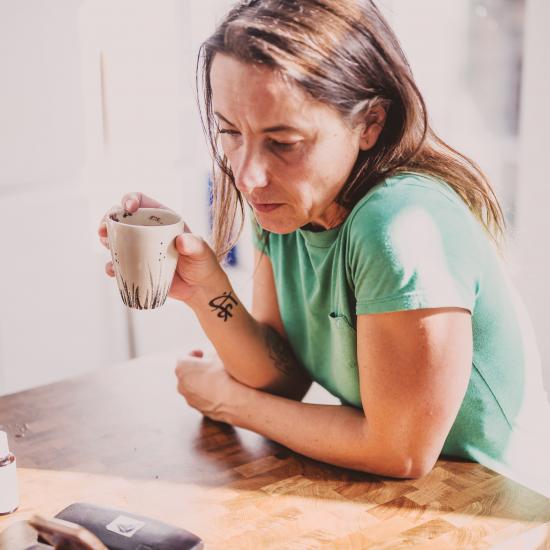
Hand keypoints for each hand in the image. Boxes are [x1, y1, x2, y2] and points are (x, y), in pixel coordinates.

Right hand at [98, 192, 226, 303]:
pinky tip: (113, 271)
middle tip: (103, 230)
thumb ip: (195, 245)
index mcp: (162, 219)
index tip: (127, 207)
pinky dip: (112, 266)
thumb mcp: (202, 252)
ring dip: (106, 240)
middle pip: (122, 218)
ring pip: (116, 239)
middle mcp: (147, 230)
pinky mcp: (136, 266)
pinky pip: (119, 264)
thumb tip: (182, 241)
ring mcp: (140, 249)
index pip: (141, 201)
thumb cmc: (203, 264)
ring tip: (106, 246)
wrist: (199, 288)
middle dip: (108, 219)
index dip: (130, 199)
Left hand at [175, 350, 245, 423]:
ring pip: (193, 387)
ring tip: (218, 379)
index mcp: (182, 367)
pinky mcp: (199, 409)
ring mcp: (189, 399)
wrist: (234, 399)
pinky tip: (221, 391)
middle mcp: (181, 384)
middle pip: (187, 373)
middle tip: (211, 366)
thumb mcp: (217, 354)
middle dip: (197, 369)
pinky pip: (201, 398)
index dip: (196, 354)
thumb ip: (208, 353)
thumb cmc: (224, 374)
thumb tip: (209, 356)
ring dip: (202, 382)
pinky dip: (208, 394)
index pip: (185, 357)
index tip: (204, 354)